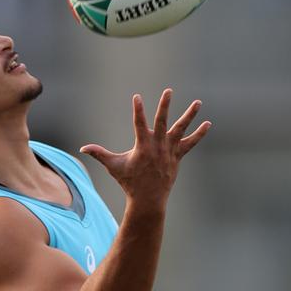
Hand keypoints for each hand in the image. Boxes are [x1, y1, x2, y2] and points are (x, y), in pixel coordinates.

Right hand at [80, 89, 211, 209]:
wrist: (148, 200)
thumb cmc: (129, 181)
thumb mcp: (113, 166)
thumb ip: (99, 154)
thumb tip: (82, 148)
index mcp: (142, 146)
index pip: (139, 124)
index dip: (137, 110)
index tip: (137, 97)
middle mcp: (158, 146)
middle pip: (163, 122)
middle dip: (165, 106)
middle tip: (168, 91)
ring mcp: (170, 151)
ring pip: (181, 130)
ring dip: (190, 116)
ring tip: (198, 102)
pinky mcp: (178, 156)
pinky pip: (190, 143)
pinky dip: (199, 134)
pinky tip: (208, 124)